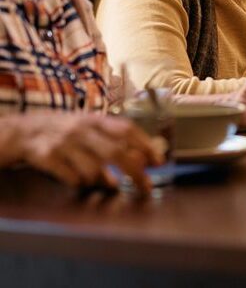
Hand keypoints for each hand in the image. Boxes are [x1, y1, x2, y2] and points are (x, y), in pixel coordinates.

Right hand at [10, 112, 161, 191]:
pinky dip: (81, 183)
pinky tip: (80, 180)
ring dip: (103, 181)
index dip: (145, 145)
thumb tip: (142, 161)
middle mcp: (82, 128)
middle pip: (115, 151)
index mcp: (96, 119)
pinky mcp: (47, 157)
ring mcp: (64, 142)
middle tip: (146, 186)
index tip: (159, 161)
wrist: (25, 129)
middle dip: (135, 171)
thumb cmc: (67, 131)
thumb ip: (113, 140)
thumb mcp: (90, 128)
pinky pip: (71, 177)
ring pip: (93, 169)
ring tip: (105, 182)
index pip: (127, 130)